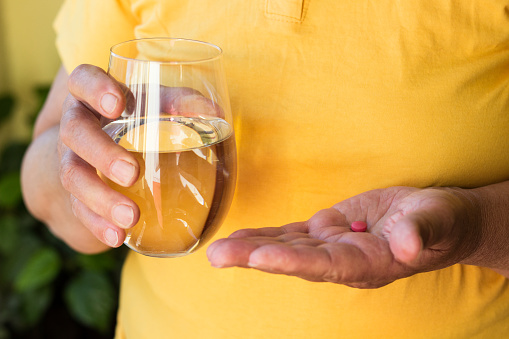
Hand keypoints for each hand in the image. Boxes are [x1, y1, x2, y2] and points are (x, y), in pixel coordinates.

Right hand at [58, 64, 223, 247]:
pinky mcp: (74, 193)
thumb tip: (214, 112)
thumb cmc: (138, 120)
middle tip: (131, 173)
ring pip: (73, 176)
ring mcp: (71, 160)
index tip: (117, 104)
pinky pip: (79, 210)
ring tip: (130, 217)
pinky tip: (118, 238)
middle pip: (75, 133)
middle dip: (102, 154)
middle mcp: (77, 125)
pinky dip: (98, 225)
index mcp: (93, 96)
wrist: (99, 153)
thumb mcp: (157, 104)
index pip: (83, 80)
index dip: (95, 88)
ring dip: (101, 198)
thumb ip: (181, 103)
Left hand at [207, 186, 481, 287]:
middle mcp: (342, 259)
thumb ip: (419, 232)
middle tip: (218, 257)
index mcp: (368, 263)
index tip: (260, 257)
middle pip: (294, 259)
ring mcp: (331, 245)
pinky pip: (293, 233)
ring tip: (217, 250)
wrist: (435, 220)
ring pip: (287, 245)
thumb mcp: (435, 222)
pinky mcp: (327, 229)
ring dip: (251, 246)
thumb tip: (406, 245)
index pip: (325, 265)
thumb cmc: (439, 223)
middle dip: (256, 257)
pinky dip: (267, 234)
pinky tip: (242, 237)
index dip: (292, 261)